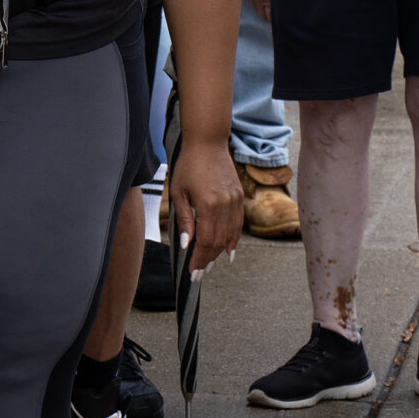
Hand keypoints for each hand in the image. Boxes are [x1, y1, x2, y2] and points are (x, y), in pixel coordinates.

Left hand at [166, 134, 243, 270]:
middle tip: (198, 274)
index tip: (192, 272)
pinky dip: (233, 240)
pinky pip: (238, 225)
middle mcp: (225, 206)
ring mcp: (235, 202)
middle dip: (208, 260)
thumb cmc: (188, 165)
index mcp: (209, 205)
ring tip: (209, 266)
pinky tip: (228, 252)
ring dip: (219, 253)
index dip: (199, 259)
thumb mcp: (179, 192)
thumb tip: (186, 244)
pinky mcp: (239, 198)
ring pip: (229, 236)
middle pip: (218, 242)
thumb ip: (184, 220)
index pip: (205, 241)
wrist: (208, 143)